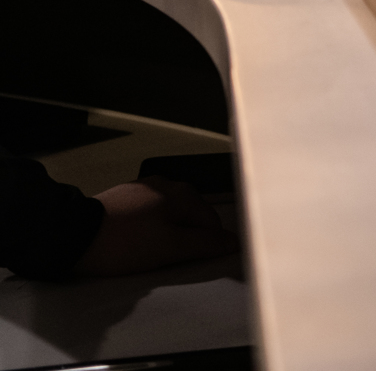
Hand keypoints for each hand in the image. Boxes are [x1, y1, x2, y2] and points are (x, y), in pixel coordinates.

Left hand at [74, 177, 237, 277]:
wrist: (70, 234)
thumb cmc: (125, 242)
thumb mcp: (169, 248)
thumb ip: (205, 245)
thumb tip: (234, 241)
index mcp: (183, 193)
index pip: (212, 222)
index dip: (209, 244)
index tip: (194, 262)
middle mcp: (167, 183)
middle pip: (190, 215)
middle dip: (187, 236)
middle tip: (170, 259)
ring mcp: (142, 187)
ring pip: (168, 213)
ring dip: (167, 231)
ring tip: (151, 251)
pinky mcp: (121, 195)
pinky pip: (147, 212)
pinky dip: (148, 226)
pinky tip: (135, 239)